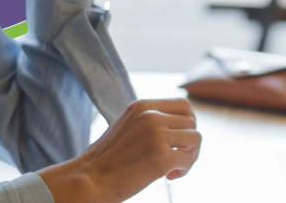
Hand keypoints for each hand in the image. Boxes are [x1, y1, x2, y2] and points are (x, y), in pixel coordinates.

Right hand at [38, 98, 201, 202]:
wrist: (90, 179)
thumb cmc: (107, 159)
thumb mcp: (127, 125)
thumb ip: (149, 120)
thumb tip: (179, 126)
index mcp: (143, 106)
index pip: (184, 105)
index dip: (187, 123)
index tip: (178, 139)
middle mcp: (151, 116)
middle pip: (192, 122)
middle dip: (189, 141)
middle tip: (176, 156)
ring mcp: (157, 136)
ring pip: (196, 139)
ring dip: (189, 156)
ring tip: (172, 167)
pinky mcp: (161, 158)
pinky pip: (188, 160)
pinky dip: (183, 170)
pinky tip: (168, 176)